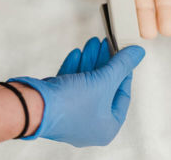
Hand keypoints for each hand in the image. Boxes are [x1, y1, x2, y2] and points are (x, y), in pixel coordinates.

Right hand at [9, 38, 144, 147]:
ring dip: (90, 62)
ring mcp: (71, 115)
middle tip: (107, 44)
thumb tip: (137, 54)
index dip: (124, 72)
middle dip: (104, 63)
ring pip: (86, 84)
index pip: (122, 95)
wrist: (33, 106)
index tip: (124, 56)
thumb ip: (122, 65)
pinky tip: (77, 55)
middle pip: (103, 88)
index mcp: (106, 127)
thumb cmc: (69, 105)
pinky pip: (70, 85)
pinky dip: (75, 68)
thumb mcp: (103, 80)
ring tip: (92, 43)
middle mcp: (89, 124)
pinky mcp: (57, 105)